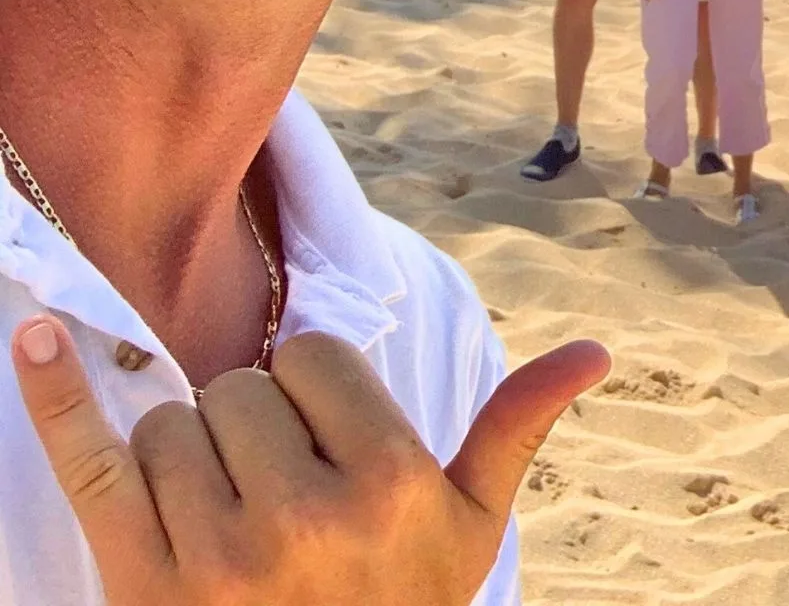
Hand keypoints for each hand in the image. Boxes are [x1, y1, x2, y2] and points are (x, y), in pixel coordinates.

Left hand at [12, 318, 608, 605]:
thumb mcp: (469, 532)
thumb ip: (515, 431)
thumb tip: (596, 349)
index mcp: (391, 484)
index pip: (315, 356)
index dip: (316, 390)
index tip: (328, 444)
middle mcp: (304, 515)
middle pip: (240, 385)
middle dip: (252, 420)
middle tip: (277, 489)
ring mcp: (216, 556)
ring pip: (171, 424)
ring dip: (185, 454)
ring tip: (224, 517)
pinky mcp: (140, 585)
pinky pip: (91, 465)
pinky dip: (57, 400)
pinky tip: (35, 343)